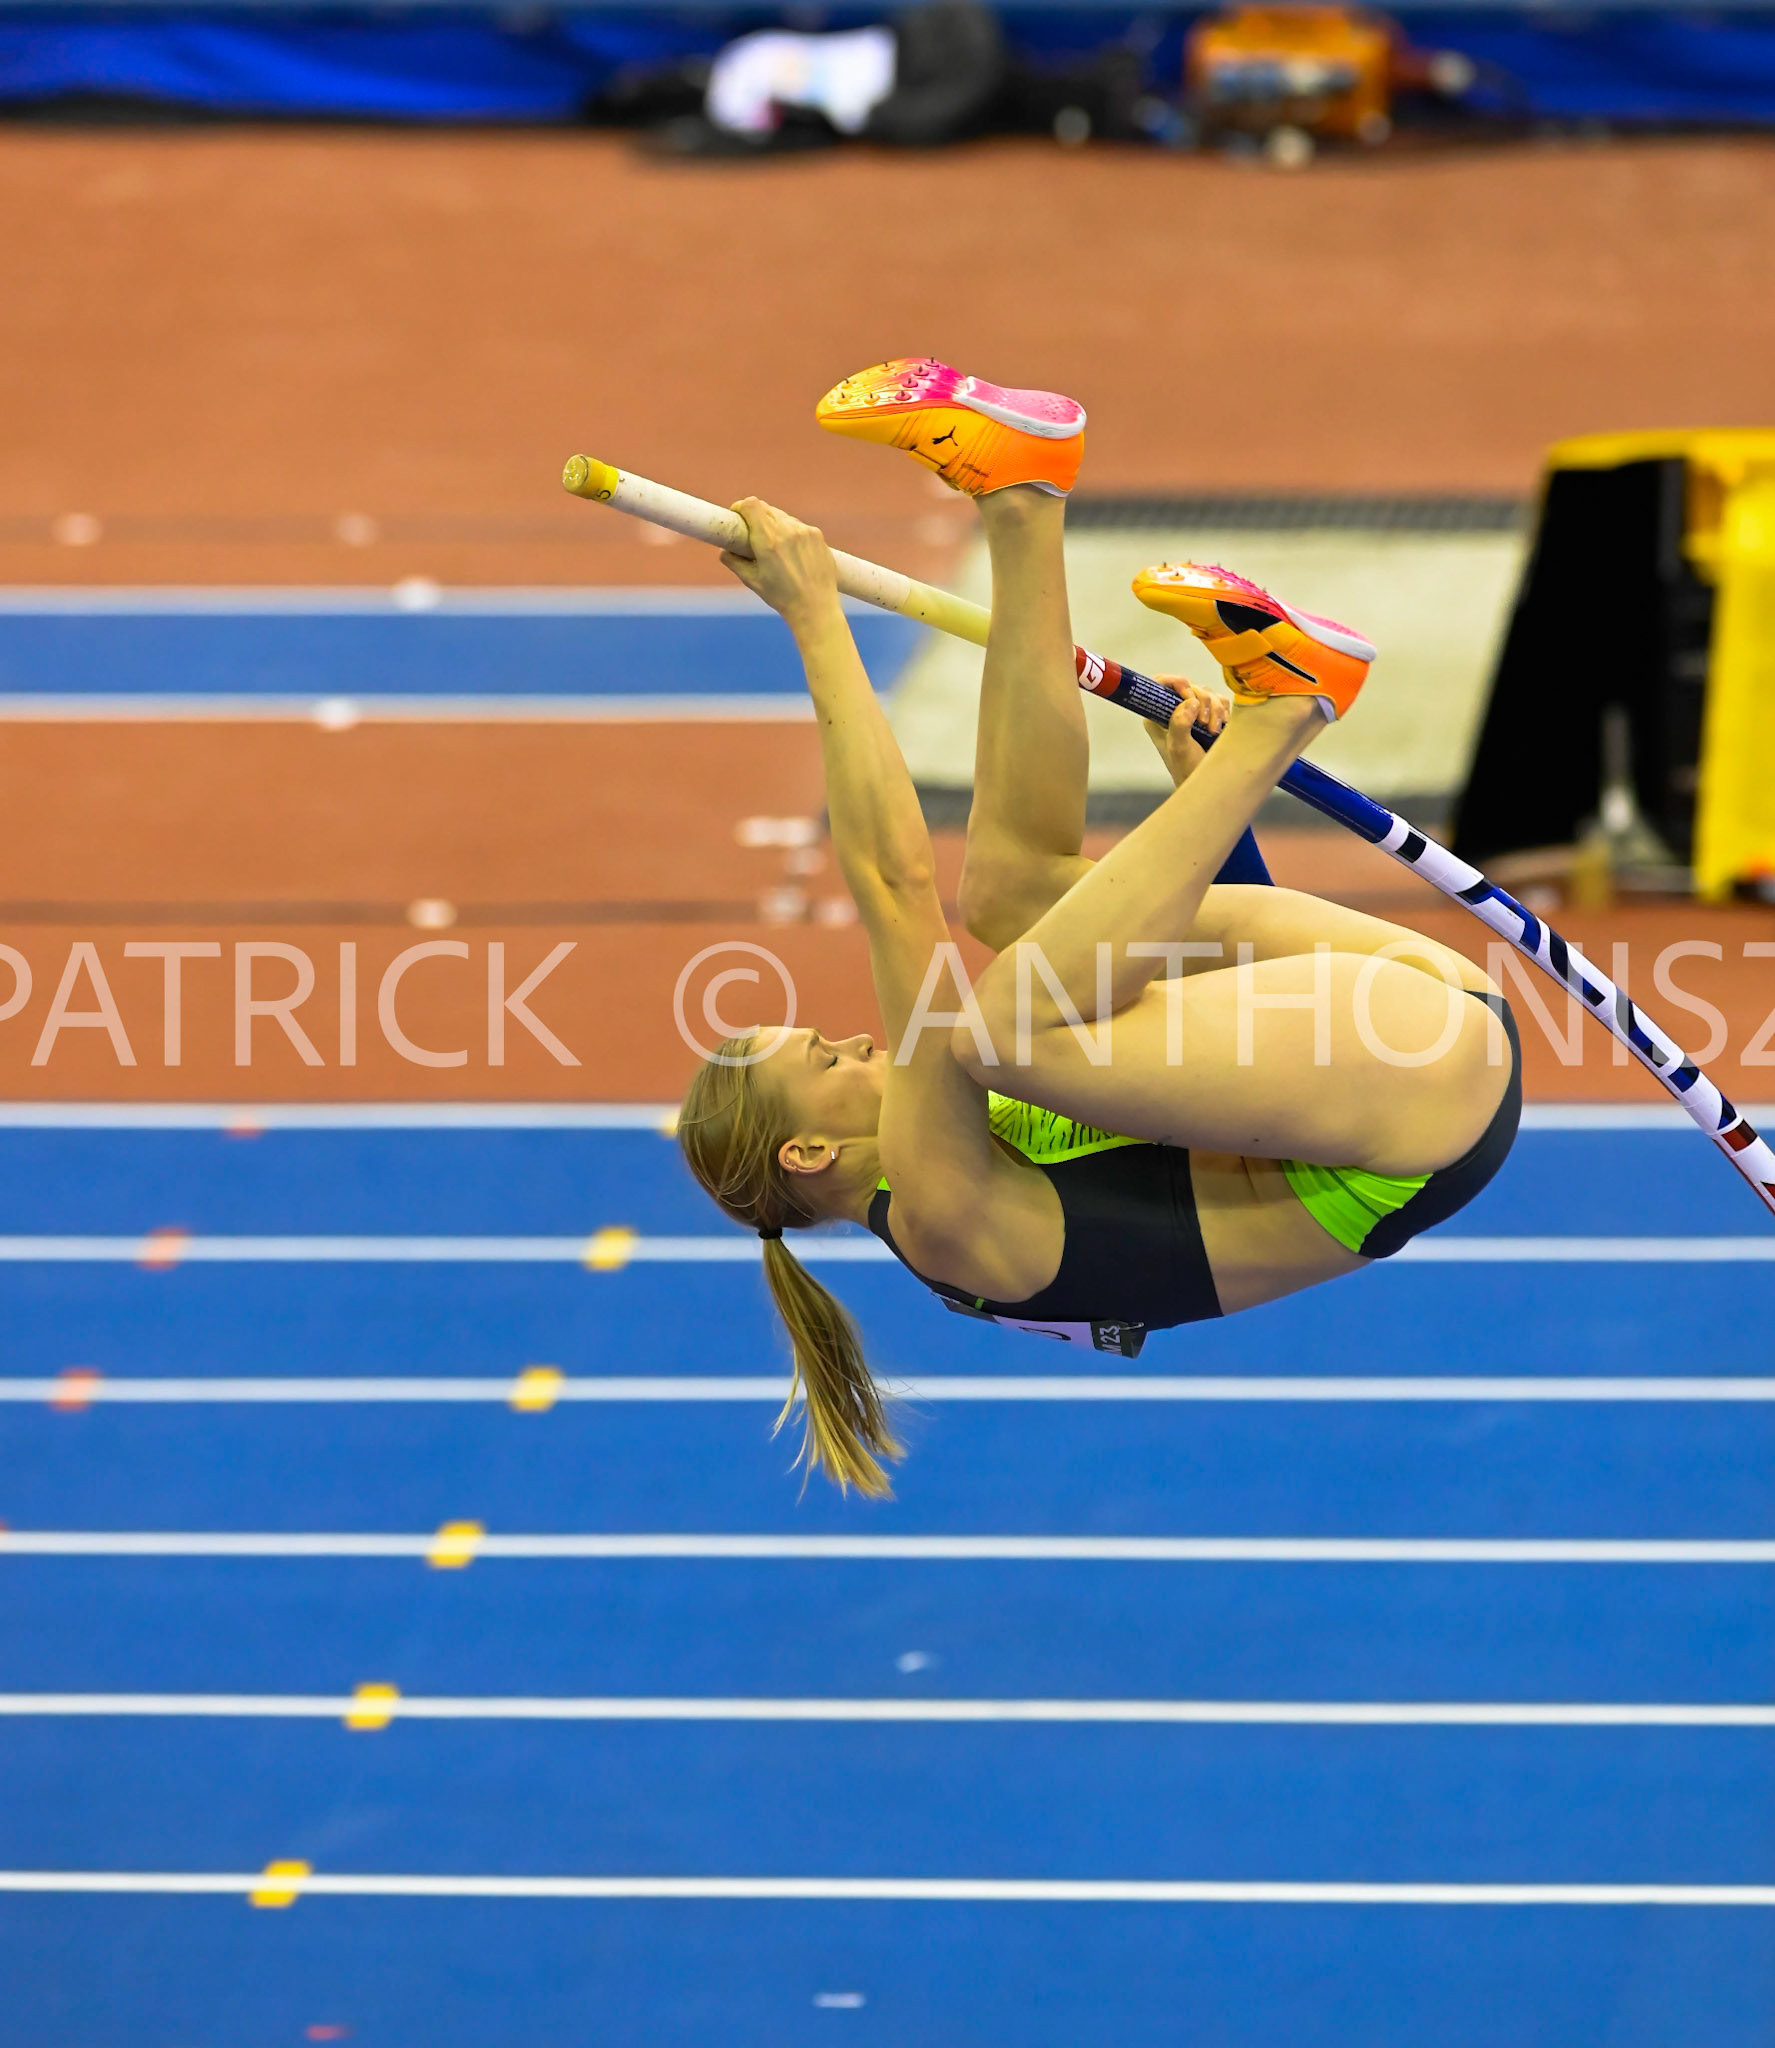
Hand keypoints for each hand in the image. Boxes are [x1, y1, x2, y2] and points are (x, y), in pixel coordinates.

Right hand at [720, 497, 840, 629]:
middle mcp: (788, 531)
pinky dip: (791, 533)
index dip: (741, 508)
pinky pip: (798, 526)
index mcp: (768, 541)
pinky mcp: (818, 536)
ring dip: (774, 525)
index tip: (737, 517)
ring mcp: (805, 531)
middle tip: (752, 535)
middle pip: (765, 508)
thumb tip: (723, 550)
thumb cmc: (782, 597)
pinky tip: (792, 553)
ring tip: (774, 548)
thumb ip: (734, 561)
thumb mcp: (752, 581)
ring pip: (782, 516)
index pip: (751, 505)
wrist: (816, 609)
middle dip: (755, 517)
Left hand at [1150, 678, 1228, 783]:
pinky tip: (1221, 728)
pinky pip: (1219, 701)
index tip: (1189, 695)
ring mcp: (1193, 711)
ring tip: (1213, 731)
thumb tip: (1190, 702)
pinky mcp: (1210, 715)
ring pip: (1207, 693)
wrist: (1207, 782)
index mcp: (1157, 716)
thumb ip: (1180, 724)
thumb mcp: (1179, 748)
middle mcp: (1174, 710)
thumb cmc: (1186, 769)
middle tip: (1204, 724)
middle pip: (1190, 686)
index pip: (1160, 684)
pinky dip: (1223, 712)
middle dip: (1202, 702)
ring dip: (1214, 709)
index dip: (1175, 682)